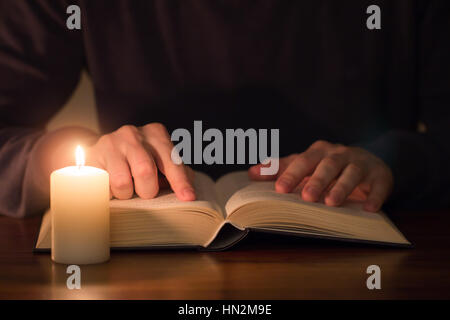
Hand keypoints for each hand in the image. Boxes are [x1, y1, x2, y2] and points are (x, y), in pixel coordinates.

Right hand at [86, 123, 194, 200]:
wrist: (101, 151)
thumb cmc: (139, 159)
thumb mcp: (159, 160)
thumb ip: (177, 172)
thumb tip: (189, 192)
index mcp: (156, 133)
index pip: (171, 161)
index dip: (180, 182)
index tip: (188, 198)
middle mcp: (133, 133)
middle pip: (145, 171)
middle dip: (147, 190)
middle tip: (145, 192)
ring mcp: (110, 142)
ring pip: (122, 182)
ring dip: (127, 194)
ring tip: (126, 187)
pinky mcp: (91, 155)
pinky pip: (102, 186)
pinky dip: (109, 193)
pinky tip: (110, 185)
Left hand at [248, 140, 392, 211]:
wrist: (367, 160)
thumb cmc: (328, 165)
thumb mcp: (305, 164)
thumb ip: (280, 168)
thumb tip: (251, 173)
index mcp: (319, 151)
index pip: (303, 161)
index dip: (291, 174)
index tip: (279, 189)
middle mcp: (340, 154)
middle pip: (328, 165)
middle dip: (317, 180)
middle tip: (307, 197)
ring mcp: (362, 163)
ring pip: (352, 173)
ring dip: (342, 187)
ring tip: (332, 203)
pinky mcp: (380, 175)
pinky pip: (380, 184)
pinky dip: (376, 196)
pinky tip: (369, 208)